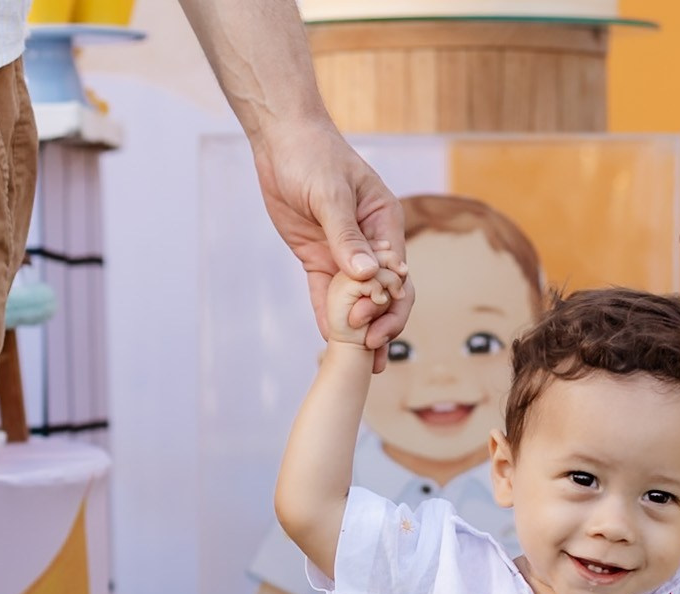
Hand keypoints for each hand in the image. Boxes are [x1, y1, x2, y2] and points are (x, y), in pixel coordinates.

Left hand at [252, 118, 411, 371]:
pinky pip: (327, 294)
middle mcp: (371, 242)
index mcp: (386, 223)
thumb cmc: (314, 156)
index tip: (372, 320)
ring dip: (360, 329)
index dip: (389, 301)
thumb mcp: (330, 194)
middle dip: (382, 322)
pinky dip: (329, 317)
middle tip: (371, 350)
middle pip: (384, 292)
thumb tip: (367, 274)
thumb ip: (346, 236)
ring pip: (358, 299)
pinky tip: (330, 343)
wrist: (282, 142)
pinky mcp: (319, 258)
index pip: (397, 271)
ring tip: (361, 364)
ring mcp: (344, 253)